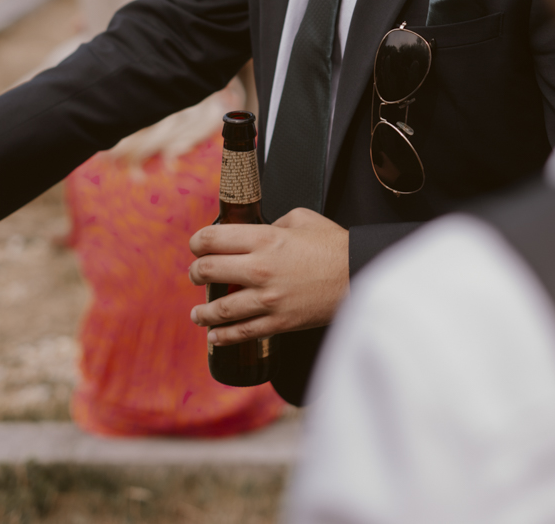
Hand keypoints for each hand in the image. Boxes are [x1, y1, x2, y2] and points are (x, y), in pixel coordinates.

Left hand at [188, 208, 349, 344]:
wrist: (359, 274)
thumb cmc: (333, 245)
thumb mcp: (301, 218)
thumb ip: (273, 223)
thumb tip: (256, 232)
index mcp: (265, 238)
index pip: (213, 239)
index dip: (197, 242)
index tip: (196, 246)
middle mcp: (260, 269)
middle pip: (209, 271)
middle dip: (195, 272)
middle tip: (195, 274)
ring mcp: (268, 299)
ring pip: (220, 309)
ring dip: (202, 311)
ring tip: (197, 313)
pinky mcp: (279, 322)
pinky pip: (243, 333)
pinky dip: (223, 336)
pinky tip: (214, 336)